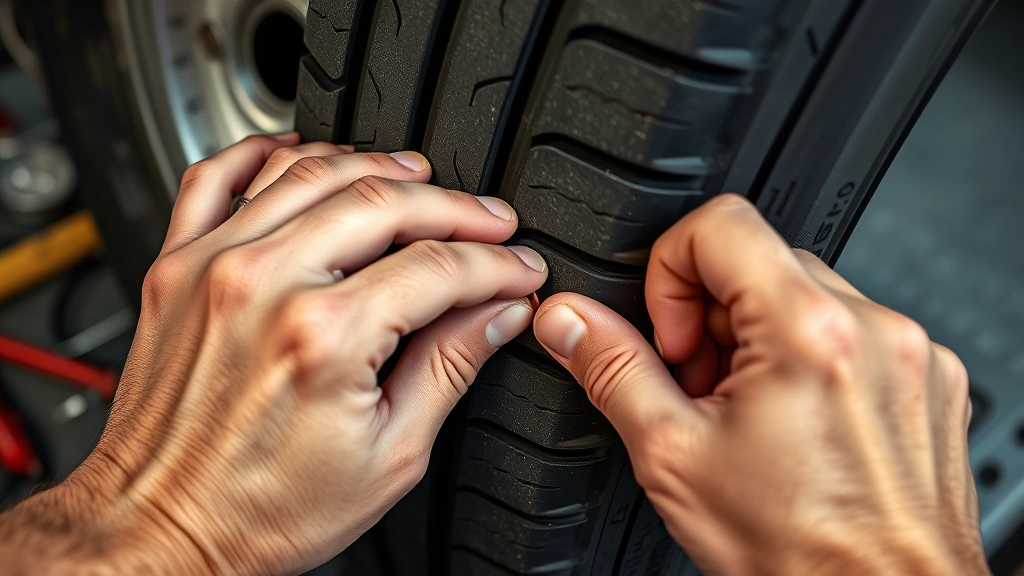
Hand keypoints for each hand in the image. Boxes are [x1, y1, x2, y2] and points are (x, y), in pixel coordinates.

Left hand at [0, 134, 546, 574]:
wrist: (162, 528)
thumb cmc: (262, 510)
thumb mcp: (390, 455)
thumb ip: (451, 366)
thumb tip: (498, 313)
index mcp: (325, 336)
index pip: (438, 266)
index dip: (495, 264)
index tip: (518, 269)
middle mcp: (264, 285)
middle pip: (385, 202)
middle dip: (456, 207)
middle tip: (491, 221)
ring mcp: (213, 266)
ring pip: (313, 172)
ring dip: (380, 167)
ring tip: (423, 179)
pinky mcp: (177, 266)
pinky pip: (218, 176)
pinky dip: (267, 152)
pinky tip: (306, 154)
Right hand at [532, 194, 986, 574]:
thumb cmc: (797, 552)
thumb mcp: (674, 456)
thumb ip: (612, 370)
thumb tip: (569, 320)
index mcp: (805, 332)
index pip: (719, 222)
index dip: (670, 272)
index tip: (671, 334)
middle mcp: (873, 328)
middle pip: (761, 260)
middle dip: (711, 316)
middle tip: (701, 388)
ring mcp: (910, 353)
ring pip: (808, 295)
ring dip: (760, 338)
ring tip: (748, 414)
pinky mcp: (931, 379)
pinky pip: (856, 331)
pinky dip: (813, 360)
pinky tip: (796, 424)